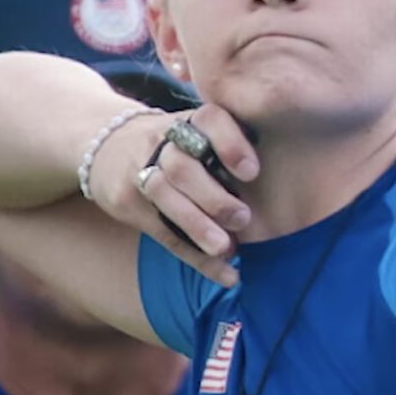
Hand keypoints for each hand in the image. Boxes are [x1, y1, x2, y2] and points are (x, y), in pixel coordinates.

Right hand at [91, 104, 258, 284]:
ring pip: (165, 198)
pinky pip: (163, 233)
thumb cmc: (176, 143)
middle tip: (243, 219)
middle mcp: (160, 140)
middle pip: (183, 168)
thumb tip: (289, 180)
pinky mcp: (127, 202)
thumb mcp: (197, 129)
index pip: (208, 120)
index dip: (230, 144)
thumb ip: (232, 145)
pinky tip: (226, 274)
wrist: (106, 145)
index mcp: (188, 120)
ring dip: (198, 227)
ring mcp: (138, 170)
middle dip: (214, 197)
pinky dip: (195, 257)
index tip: (252, 172)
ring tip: (227, 249)